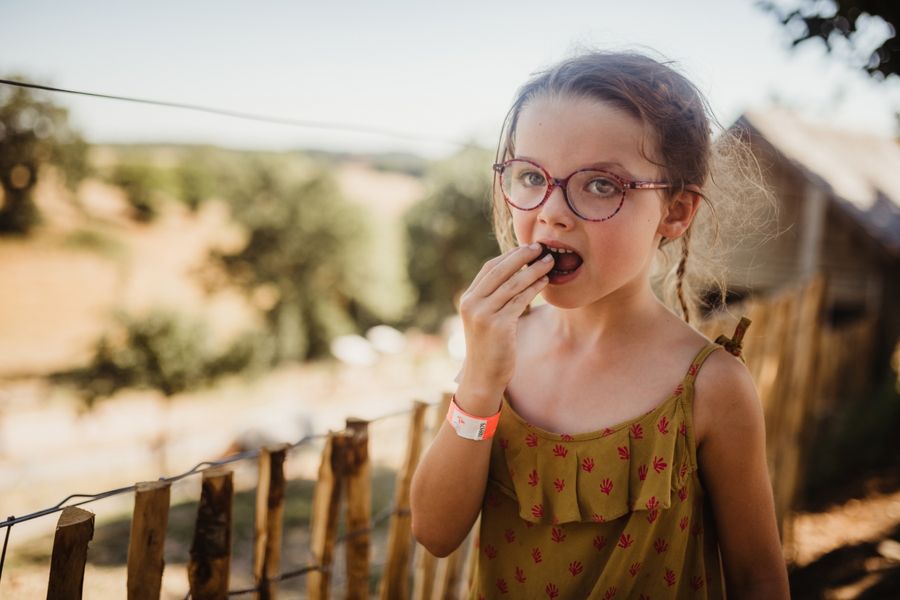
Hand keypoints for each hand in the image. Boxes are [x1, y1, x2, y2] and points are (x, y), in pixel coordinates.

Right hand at [456, 243, 553, 413]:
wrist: (483, 376)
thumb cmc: (489, 348)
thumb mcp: (484, 319)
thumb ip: (493, 299)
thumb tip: (516, 277)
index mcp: (467, 299)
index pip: (489, 268)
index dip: (509, 256)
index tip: (527, 248)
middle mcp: (472, 303)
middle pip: (500, 270)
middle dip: (522, 256)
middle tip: (540, 247)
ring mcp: (483, 314)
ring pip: (512, 284)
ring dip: (533, 270)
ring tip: (549, 261)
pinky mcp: (498, 325)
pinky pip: (520, 300)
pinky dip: (534, 288)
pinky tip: (545, 282)